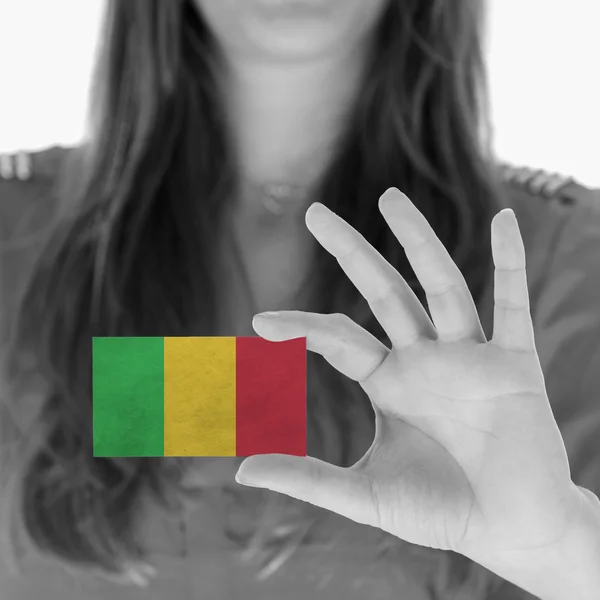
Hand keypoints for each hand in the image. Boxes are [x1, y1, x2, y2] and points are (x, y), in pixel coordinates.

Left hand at [235, 188, 590, 596]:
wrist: (511, 532)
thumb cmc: (441, 512)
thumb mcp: (366, 495)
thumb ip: (307, 479)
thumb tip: (239, 471)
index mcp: (389, 383)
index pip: (338, 338)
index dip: (301, 327)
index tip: (258, 322)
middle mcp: (425, 359)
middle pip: (383, 292)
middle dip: (351, 251)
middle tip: (313, 212)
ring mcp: (470, 356)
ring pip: (442, 285)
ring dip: (417, 241)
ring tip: (388, 197)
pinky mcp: (515, 364)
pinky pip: (514, 303)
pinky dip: (511, 262)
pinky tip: (504, 219)